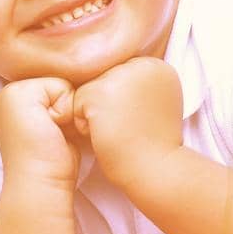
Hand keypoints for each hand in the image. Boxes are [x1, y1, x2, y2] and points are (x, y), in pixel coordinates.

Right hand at [0, 76, 79, 189]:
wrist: (40, 185)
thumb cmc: (54, 164)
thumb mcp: (57, 125)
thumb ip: (61, 104)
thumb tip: (87, 86)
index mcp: (15, 99)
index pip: (59, 84)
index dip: (69, 108)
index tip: (55, 135)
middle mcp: (9, 92)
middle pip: (62, 80)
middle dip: (69, 106)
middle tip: (55, 135)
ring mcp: (11, 92)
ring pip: (63, 81)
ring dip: (68, 109)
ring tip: (54, 133)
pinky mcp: (20, 94)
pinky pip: (62, 87)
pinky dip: (65, 110)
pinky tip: (53, 130)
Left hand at [72, 57, 183, 189]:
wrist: (155, 169)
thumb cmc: (151, 144)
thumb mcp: (154, 103)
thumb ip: (136, 85)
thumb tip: (109, 83)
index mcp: (157, 65)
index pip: (120, 75)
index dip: (123, 102)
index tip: (141, 120)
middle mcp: (140, 64)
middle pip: (103, 78)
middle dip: (109, 105)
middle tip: (130, 126)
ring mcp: (119, 75)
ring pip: (88, 89)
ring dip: (96, 113)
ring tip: (120, 130)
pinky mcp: (99, 92)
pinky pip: (76, 103)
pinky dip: (85, 124)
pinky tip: (106, 134)